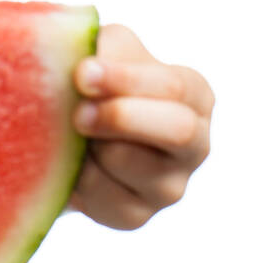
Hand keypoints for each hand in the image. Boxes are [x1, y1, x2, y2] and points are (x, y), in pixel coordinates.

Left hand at [66, 24, 213, 229]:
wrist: (73, 132)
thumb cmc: (98, 82)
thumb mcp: (106, 50)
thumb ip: (101, 46)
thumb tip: (82, 56)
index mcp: (195, 96)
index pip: (175, 87)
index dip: (127, 80)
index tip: (83, 73)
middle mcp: (195, 144)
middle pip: (177, 131)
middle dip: (122, 117)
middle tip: (78, 112)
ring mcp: (170, 186)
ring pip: (129, 164)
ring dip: (90, 144)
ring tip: (69, 130)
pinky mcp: (135, 216)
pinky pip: (102, 196)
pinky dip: (76, 175)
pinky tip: (67, 159)